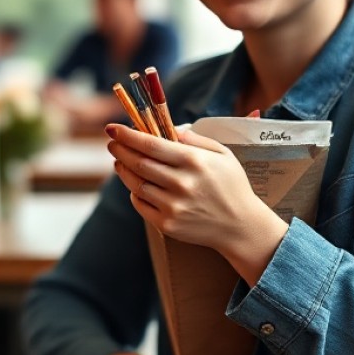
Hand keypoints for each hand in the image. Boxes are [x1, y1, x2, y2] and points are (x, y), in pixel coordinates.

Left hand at [105, 123, 287, 283]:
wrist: (241, 227)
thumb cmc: (231, 186)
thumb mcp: (222, 154)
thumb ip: (195, 139)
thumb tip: (168, 127)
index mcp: (194, 161)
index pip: (151, 144)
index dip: (128, 135)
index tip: (112, 128)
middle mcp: (182, 183)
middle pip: (138, 163)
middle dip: (120, 149)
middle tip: (112, 142)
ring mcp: (173, 206)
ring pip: (136, 183)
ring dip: (123, 169)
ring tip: (120, 161)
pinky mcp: (168, 224)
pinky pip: (140, 204)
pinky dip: (134, 192)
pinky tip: (135, 184)